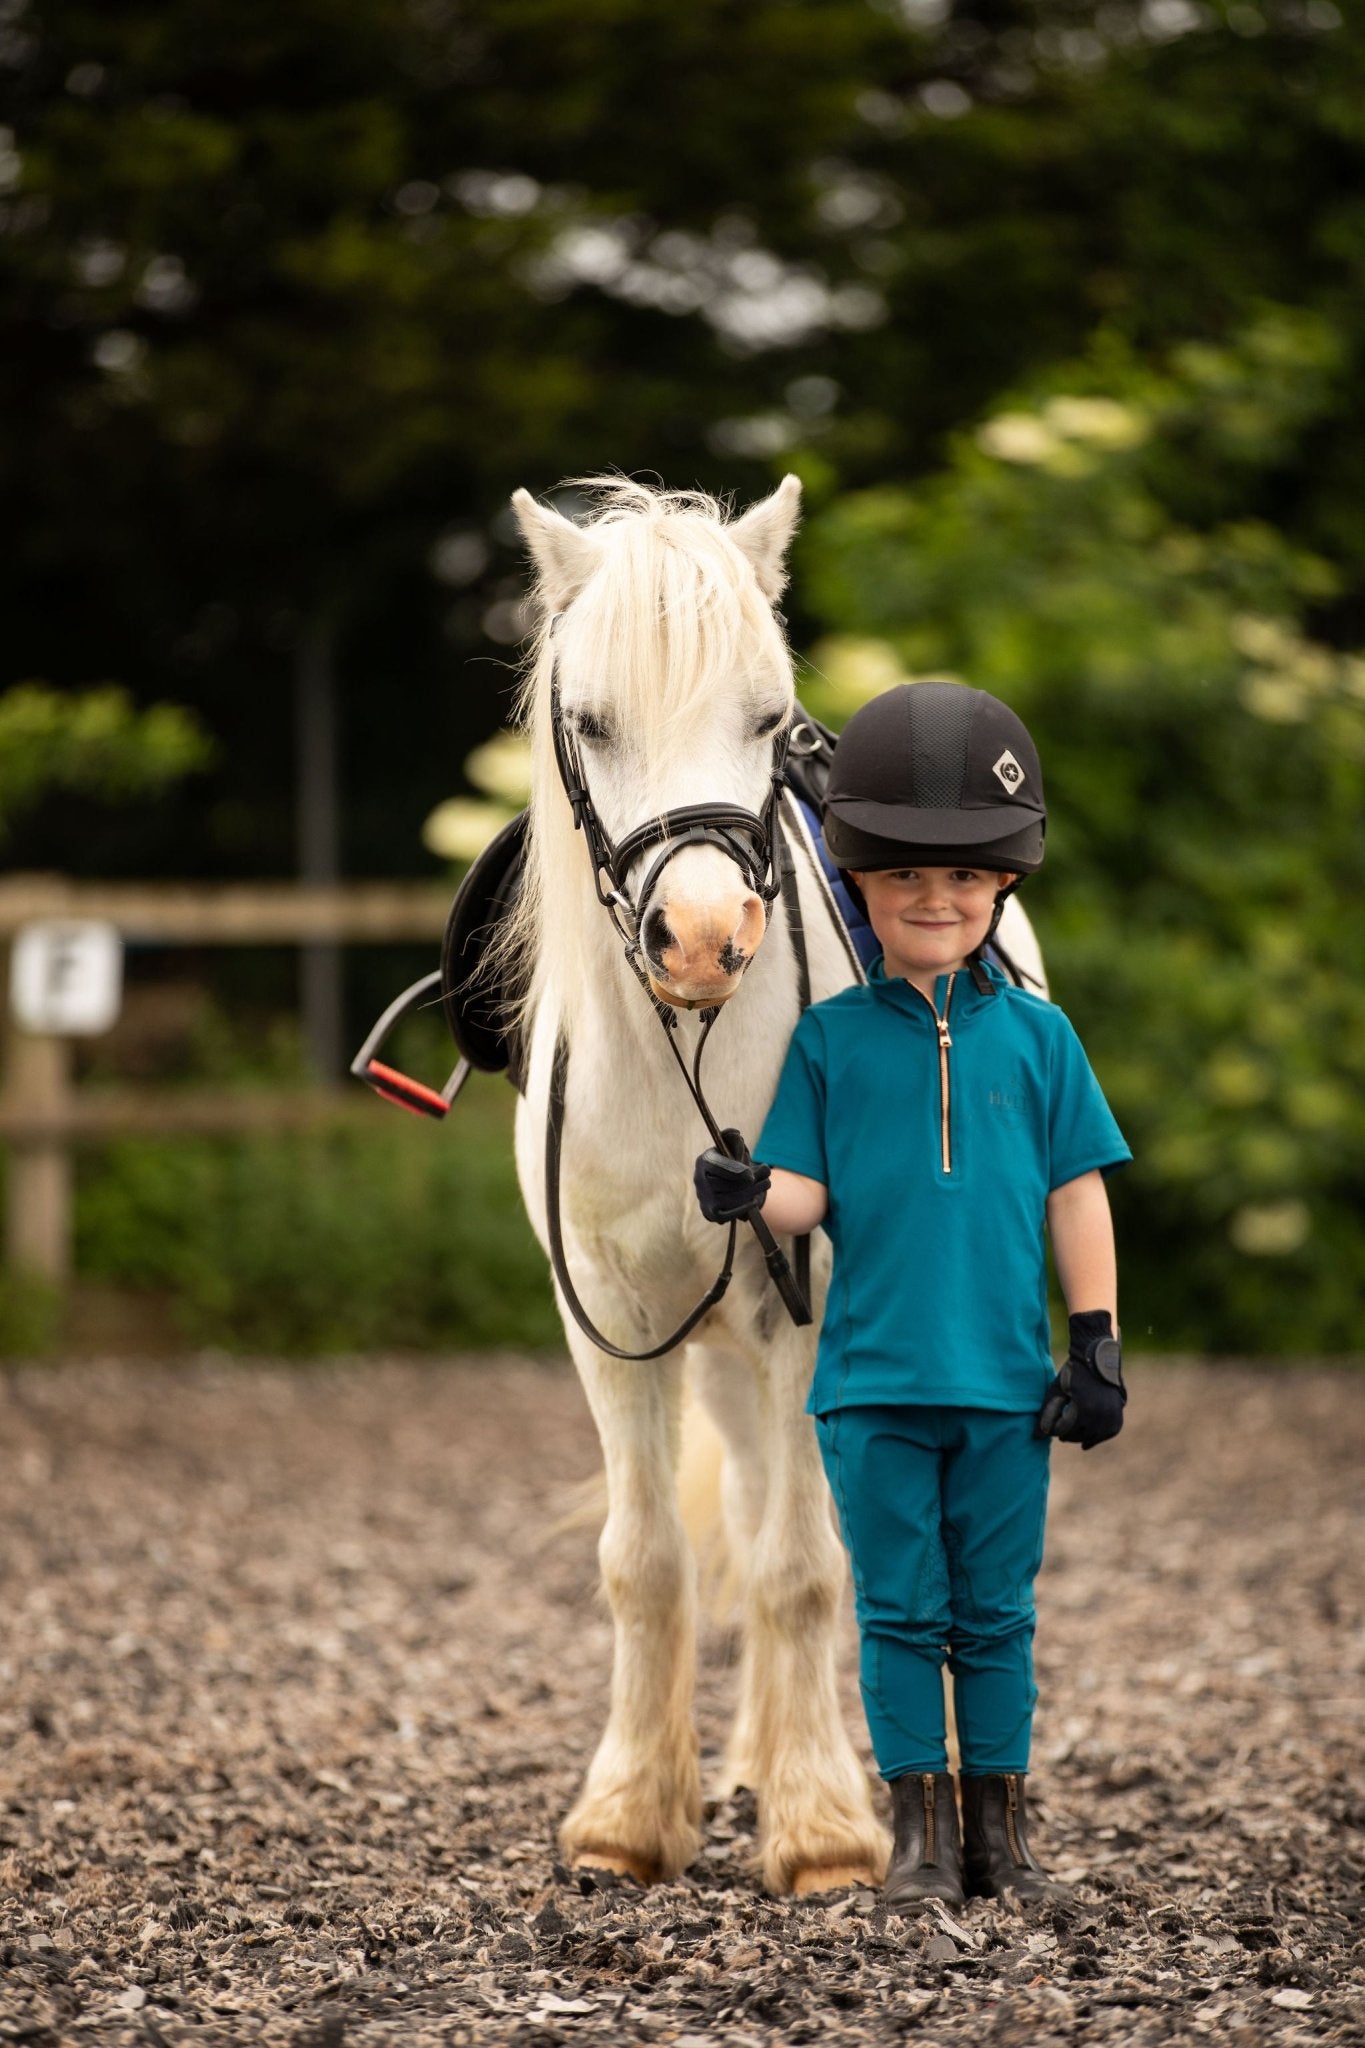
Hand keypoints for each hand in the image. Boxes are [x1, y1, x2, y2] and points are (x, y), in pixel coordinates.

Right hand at [693, 1130, 770, 1223]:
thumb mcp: (733, 1149)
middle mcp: (699, 1180)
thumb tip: (735, 1134)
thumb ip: (733, 1140)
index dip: (734, 1171)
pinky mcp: (711, 1213)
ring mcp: (704, 1198)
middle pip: (726, 1184)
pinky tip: (754, 1200)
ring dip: (751, 1192)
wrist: (729, 1185)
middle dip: (749, 1182)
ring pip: (730, 1199)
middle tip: (766, 1177)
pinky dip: (743, 1207)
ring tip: (766, 1184)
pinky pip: (728, 1214)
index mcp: (704, 1160)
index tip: (750, 1175)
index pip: (715, 1166)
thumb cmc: (733, 1163)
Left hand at [1036, 1310, 1125, 1450]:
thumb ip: (1046, 1414)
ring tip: (1072, 1431)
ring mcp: (1111, 1416)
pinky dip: (1097, 1436)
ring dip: (1081, 1436)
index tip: (1051, 1425)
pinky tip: (1087, 1440)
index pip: (1063, 1430)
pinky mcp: (1118, 1416)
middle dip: (1067, 1434)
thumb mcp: (1056, 1392)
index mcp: (1083, 1409)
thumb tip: (1036, 1438)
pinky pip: (1107, 1433)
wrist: (1096, 1360)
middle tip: (1061, 1431)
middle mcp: (1100, 1415)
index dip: (1054, 1429)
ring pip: (1092, 1437)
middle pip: (1078, 1435)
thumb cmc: (1072, 1374)